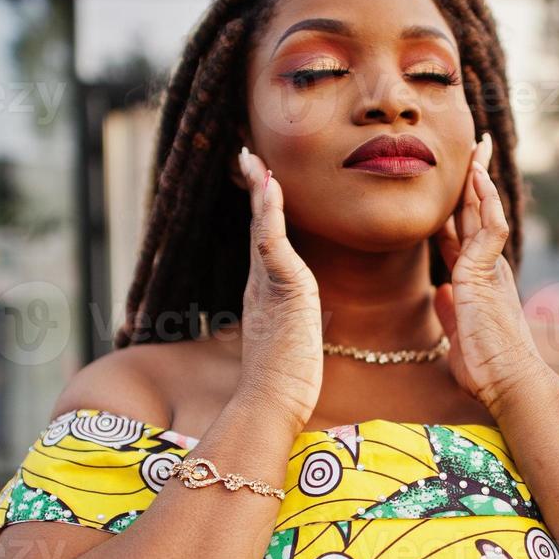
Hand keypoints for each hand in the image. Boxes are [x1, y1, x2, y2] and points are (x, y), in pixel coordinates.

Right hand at [235, 147, 322, 429]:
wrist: (270, 403)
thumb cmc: (285, 383)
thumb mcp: (296, 343)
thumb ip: (299, 323)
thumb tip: (311, 321)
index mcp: (264, 294)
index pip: (263, 243)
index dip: (261, 212)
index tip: (260, 183)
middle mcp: (260, 284)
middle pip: (255, 226)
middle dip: (253, 189)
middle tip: (246, 156)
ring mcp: (267, 285)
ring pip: (261, 227)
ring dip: (259, 190)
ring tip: (253, 159)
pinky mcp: (281, 289)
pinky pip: (271, 241)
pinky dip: (270, 213)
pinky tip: (270, 187)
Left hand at [432, 133, 544, 415]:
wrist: (508, 382)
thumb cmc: (487, 366)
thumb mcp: (460, 333)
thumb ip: (451, 311)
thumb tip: (442, 292)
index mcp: (479, 280)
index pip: (463, 233)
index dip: (457, 205)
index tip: (455, 182)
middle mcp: (488, 267)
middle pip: (476, 213)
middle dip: (474, 179)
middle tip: (477, 146)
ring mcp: (490, 268)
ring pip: (483, 212)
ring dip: (480, 178)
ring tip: (479, 146)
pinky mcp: (487, 274)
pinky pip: (489, 228)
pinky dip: (484, 201)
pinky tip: (478, 177)